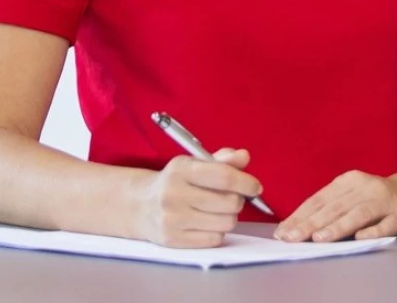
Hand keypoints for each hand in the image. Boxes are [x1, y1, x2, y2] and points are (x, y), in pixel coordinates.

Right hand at [131, 149, 263, 248]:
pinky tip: (206, 222)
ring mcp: (172, 219)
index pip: (223, 177)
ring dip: (229, 217)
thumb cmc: (175, 182)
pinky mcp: (173, 239)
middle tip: (232, 197)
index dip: (246, 182)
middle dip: (238, 200)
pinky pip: (214, 239)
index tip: (255, 186)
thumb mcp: (194, 164)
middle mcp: (174, 194)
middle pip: (229, 202)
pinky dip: (217, 231)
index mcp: (181, 170)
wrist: (141, 205)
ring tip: (217, 210)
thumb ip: (222, 160)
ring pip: (226, 223)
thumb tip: (244, 157)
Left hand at [275, 170, 396, 241]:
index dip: (300, 215)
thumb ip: (330, 207)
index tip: (283, 231)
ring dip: (337, 226)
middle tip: (292, 238)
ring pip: (358, 214)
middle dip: (311, 224)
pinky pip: (387, 224)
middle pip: (335, 207)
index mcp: (349, 181)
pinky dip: (373, 230)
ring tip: (319, 238)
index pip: (320, 200)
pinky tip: (360, 238)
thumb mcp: (353, 195)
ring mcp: (385, 202)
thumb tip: (298, 226)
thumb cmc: (379, 197)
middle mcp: (366, 188)